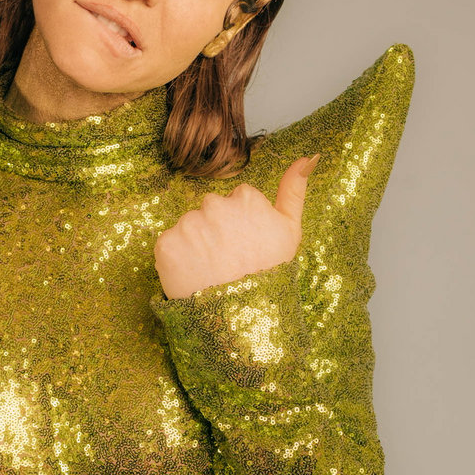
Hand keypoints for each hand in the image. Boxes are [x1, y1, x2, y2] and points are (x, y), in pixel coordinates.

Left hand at [154, 154, 319, 298]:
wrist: (243, 317)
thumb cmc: (271, 274)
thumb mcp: (290, 231)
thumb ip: (295, 190)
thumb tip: (308, 156)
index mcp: (244, 197)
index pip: (235, 201)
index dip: (241, 226)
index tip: (247, 245)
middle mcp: (213, 205)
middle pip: (209, 211)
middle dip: (216, 231)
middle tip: (229, 261)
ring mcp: (187, 224)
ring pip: (189, 228)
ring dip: (196, 245)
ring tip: (212, 270)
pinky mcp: (166, 244)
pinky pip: (169, 245)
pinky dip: (177, 260)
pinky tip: (194, 275)